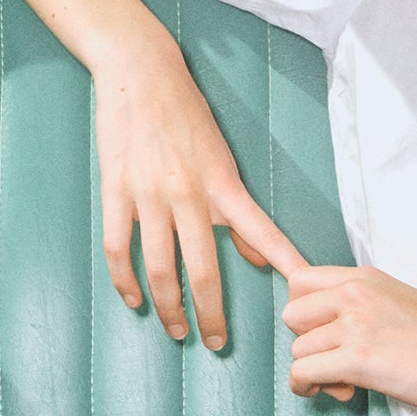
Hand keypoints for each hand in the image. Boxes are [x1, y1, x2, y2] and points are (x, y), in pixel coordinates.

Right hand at [94, 29, 304, 347]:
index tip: (300, 301)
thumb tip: (256, 258)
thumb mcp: (223, 159)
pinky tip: (135, 301)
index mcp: (222, 185)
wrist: (140, 72)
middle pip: (202, 270)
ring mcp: (148, 195)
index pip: (263, 235)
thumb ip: (237, 212)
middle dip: (211, 314)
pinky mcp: (115, 191)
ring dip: (169, 307)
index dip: (284, 269)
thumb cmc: (187, 115)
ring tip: (176, 330)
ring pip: (158, 268)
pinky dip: (125, 281)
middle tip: (217, 344)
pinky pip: (118, 248)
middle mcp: (188, 194)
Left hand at [283, 266, 416, 410]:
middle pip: (292, 315)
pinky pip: (303, 371)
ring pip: (298, 349)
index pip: (301, 281)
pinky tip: (332, 392)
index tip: (320, 333)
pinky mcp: (358, 359)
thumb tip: (334, 328)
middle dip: (306, 342)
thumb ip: (365, 304)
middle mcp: (355, 294)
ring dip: (314, 371)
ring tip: (345, 382)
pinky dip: (307, 386)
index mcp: (365, 278)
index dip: (304, 312)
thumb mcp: (400, 302)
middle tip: (332, 361)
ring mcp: (355, 325)